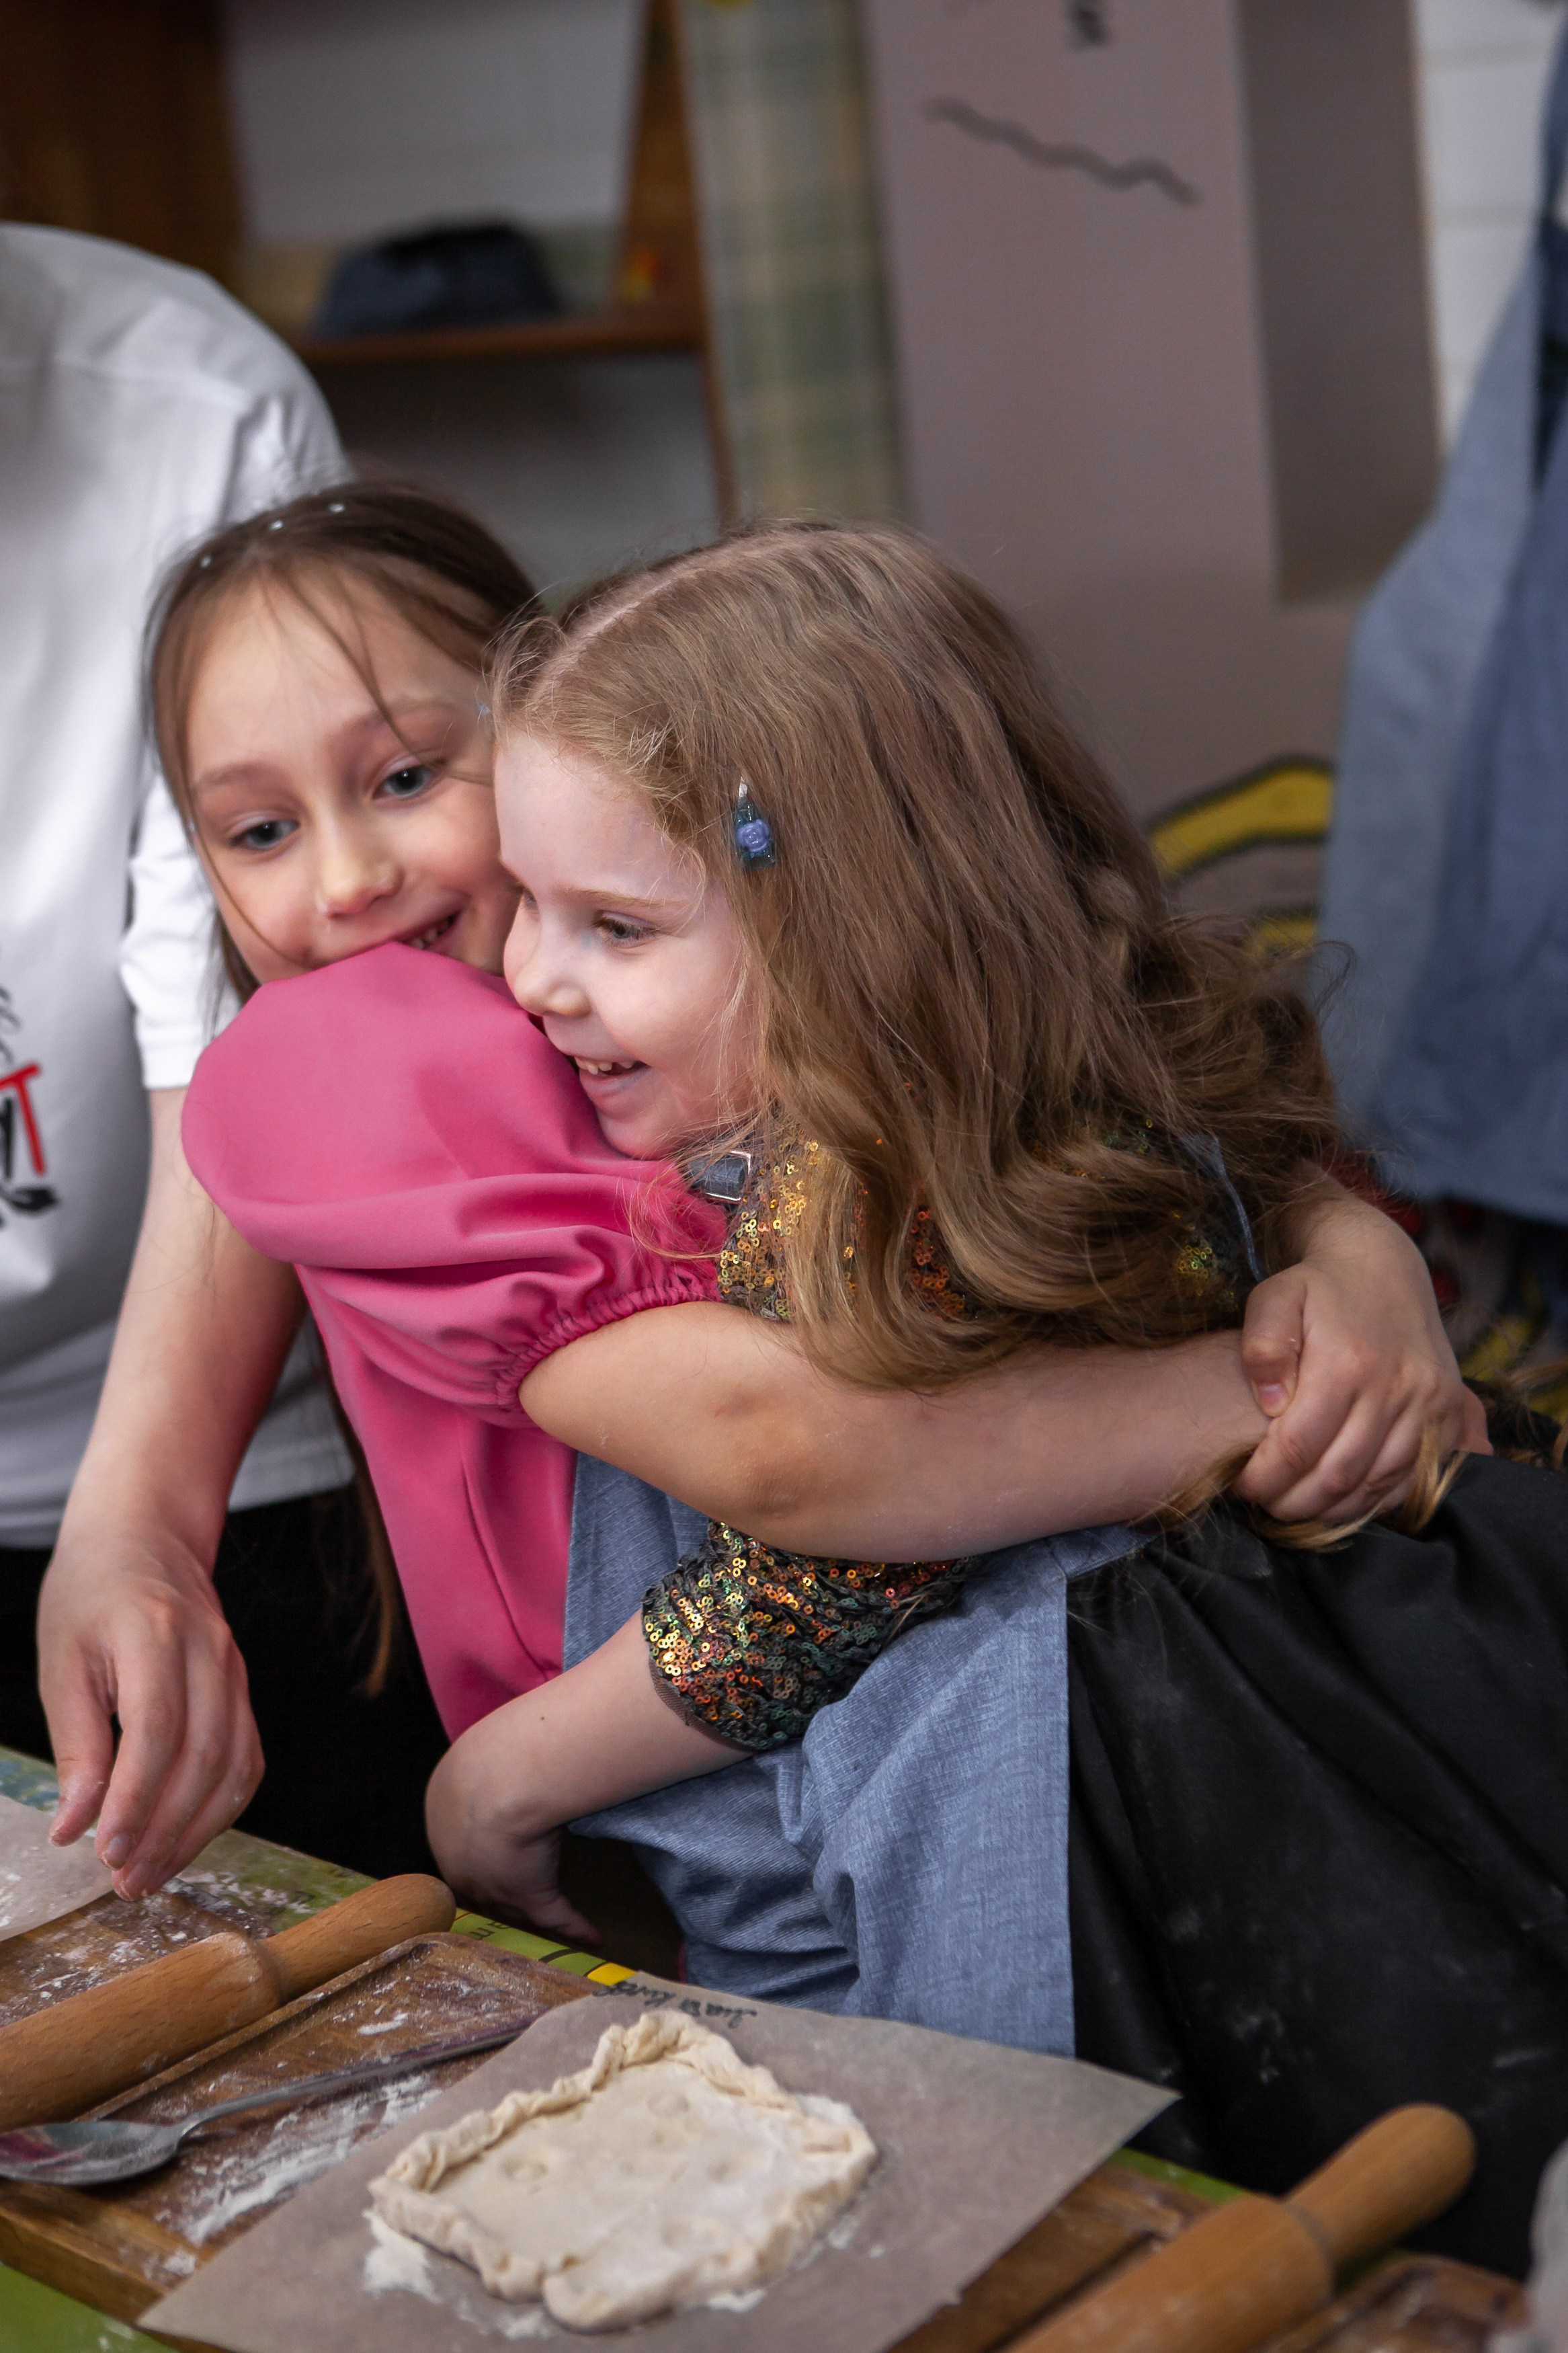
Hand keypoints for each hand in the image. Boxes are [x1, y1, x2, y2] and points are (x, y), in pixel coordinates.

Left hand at [37, 1526, 261, 1897]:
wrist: (145, 1538)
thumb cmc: (90, 1595)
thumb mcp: (61, 1662)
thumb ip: (75, 1744)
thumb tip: (73, 1828)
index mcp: (155, 1633)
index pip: (157, 1728)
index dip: (136, 1798)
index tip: (104, 1851)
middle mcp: (210, 1651)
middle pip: (203, 1757)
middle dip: (165, 1830)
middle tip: (123, 1881)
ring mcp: (235, 1669)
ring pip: (234, 1766)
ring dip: (196, 1831)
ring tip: (150, 1873)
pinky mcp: (242, 1688)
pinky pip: (246, 1758)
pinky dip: (221, 1808)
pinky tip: (184, 1838)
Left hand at [425, 1720, 598, 1943]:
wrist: (503, 1776)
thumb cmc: (494, 1751)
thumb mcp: (481, 1750)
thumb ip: (491, 1760)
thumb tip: (510, 1746)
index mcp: (443, 1814)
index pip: (460, 1842)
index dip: (479, 1849)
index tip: (499, 1848)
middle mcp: (459, 1858)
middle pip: (479, 1882)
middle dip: (497, 1891)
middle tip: (517, 1898)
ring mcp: (492, 1882)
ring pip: (513, 1905)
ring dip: (531, 1915)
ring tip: (550, 1926)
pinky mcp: (529, 1895)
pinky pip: (555, 1916)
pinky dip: (574, 1927)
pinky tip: (593, 1936)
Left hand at [1234, 1188, 1486, 1525]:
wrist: (1383, 1266)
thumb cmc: (1318, 1286)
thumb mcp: (1274, 1296)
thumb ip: (1263, 1346)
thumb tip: (1270, 1404)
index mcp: (1346, 1363)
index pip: (1299, 1446)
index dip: (1266, 1478)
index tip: (1242, 1487)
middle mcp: (1395, 1387)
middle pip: (1339, 1475)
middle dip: (1296, 1503)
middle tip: (1267, 1507)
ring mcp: (1428, 1403)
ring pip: (1379, 1484)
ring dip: (1335, 1509)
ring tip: (1299, 1508)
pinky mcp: (1448, 1412)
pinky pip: (1414, 1478)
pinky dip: (1377, 1500)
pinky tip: (1343, 1500)